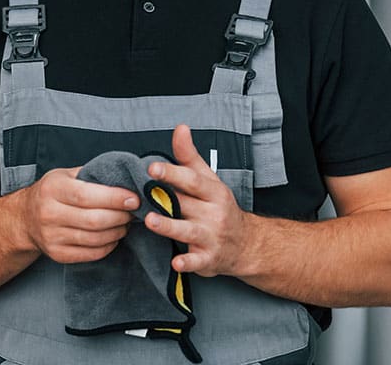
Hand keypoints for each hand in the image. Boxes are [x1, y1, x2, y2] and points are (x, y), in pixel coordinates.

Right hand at [20, 167, 139, 263]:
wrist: (25, 218)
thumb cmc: (52, 192)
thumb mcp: (66, 175)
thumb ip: (93, 175)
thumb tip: (126, 178)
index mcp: (53, 189)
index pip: (88, 196)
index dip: (114, 198)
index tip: (134, 198)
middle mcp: (49, 214)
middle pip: (94, 220)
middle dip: (121, 216)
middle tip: (133, 211)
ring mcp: (52, 237)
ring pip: (95, 239)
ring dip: (118, 231)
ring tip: (125, 222)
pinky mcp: (57, 254)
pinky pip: (91, 254)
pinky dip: (108, 245)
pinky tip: (113, 235)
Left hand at [144, 125, 250, 276]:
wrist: (246, 244)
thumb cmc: (219, 206)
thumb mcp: (208, 179)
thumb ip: (189, 156)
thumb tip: (180, 128)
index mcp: (213, 191)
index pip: (192, 180)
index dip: (172, 173)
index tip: (152, 168)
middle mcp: (213, 213)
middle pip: (186, 203)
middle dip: (165, 198)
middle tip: (143, 191)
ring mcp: (211, 237)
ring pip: (188, 231)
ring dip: (169, 227)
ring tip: (151, 220)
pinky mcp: (208, 259)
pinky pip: (197, 261)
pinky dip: (187, 263)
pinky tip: (176, 263)